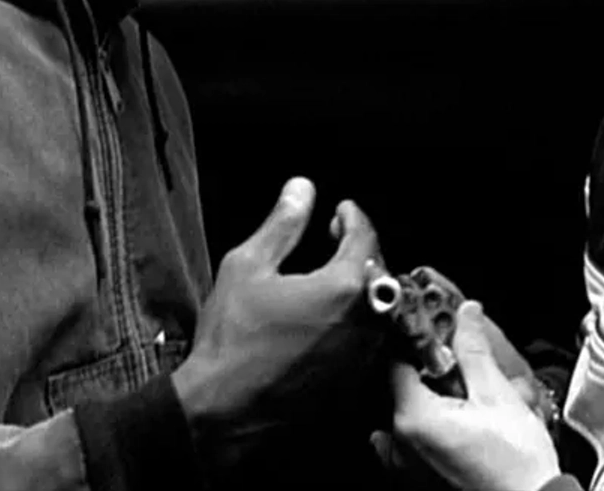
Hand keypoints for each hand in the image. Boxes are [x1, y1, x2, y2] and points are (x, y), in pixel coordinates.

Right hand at [173, 178, 384, 437]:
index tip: (341, 212)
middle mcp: (368, 321)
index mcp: (346, 286)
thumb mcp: (248, 267)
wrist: (225, 413)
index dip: (352, 217)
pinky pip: (369, 342)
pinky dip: (355, 323)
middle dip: (358, 250)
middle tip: (334, 240)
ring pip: (378, 308)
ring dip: (360, 288)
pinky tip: (327, 322)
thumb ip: (282, 225)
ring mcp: (366, 357)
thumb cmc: (233, 341)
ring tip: (330, 280)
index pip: (365, 236)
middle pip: (378, 270)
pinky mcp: (358, 384)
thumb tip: (302, 189)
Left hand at [388, 301, 560, 490]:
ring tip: (474, 412)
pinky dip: (431, 435)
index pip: (399, 362)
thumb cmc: (517, 466)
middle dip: (438, 379)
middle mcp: (400, 445)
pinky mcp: (418, 484)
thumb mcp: (497, 396)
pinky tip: (459, 434)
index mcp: (413, 417)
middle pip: (407, 390)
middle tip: (472, 381)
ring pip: (413, 418)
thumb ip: (474, 351)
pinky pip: (413, 448)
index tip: (444, 340)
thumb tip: (465, 315)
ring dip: (438, 407)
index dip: (423, 345)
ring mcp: (406, 469)